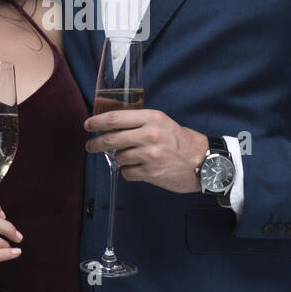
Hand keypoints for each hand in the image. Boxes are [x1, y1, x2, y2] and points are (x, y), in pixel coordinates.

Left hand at [83, 109, 209, 193]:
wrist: (203, 162)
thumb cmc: (180, 141)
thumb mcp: (161, 123)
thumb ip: (138, 122)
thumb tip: (110, 125)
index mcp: (152, 118)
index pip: (115, 118)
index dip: (97, 122)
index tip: (87, 125)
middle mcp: (150, 135)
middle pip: (111, 139)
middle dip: (95, 144)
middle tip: (90, 147)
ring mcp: (150, 155)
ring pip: (118, 157)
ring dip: (120, 159)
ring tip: (133, 158)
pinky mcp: (151, 173)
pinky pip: (127, 173)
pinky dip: (129, 172)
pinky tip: (140, 169)